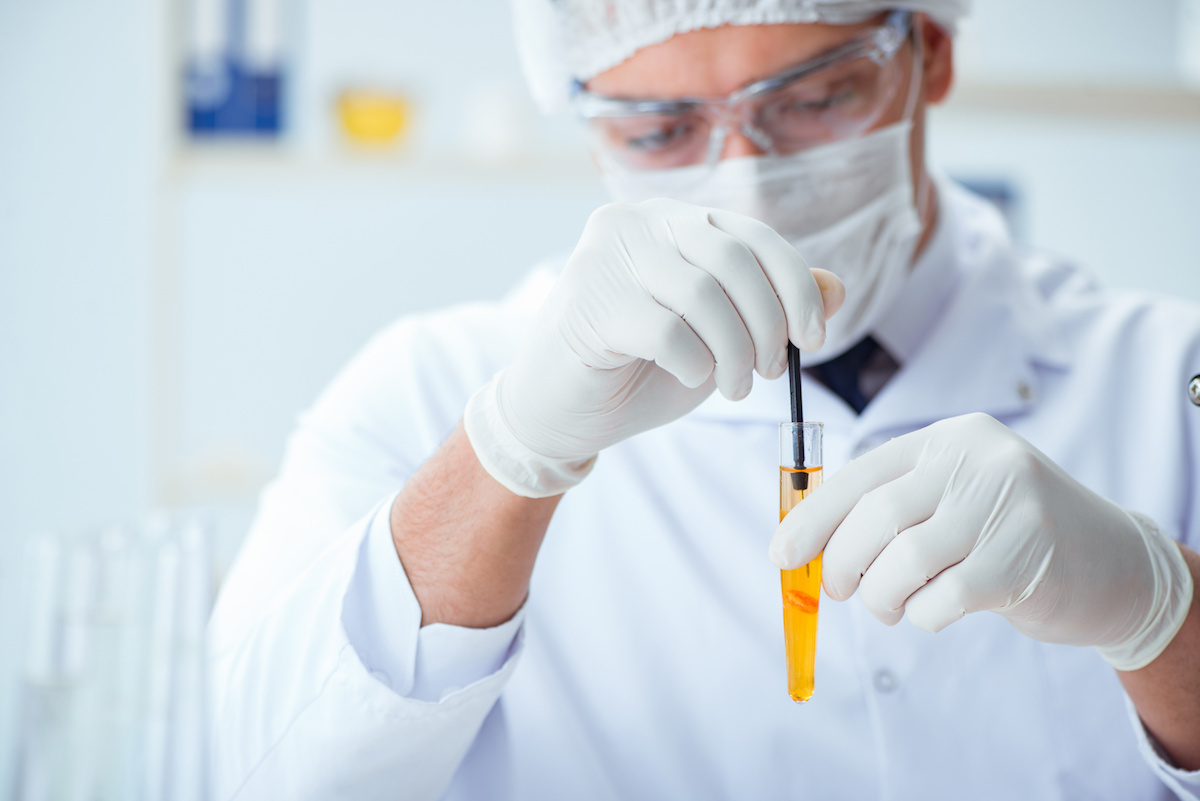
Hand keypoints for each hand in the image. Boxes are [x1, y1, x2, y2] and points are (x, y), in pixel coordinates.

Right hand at [465, 198, 843, 497]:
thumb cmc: (639, 370)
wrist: (558, 413)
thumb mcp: (719, 336)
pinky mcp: (588, 301)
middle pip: (733, 258)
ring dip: (734, 352)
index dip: (795, 286)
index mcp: (671, 220)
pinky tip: (688, 377)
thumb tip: (837, 286)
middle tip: (769, 373)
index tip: (813, 337)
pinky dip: (693, 363)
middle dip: (767, 323)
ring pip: (703, 294)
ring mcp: (606, 256)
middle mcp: (636, 222)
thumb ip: (770, 306)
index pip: (752, 235)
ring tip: (732, 387)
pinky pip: (668, 330)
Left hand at [769, 413, 1193, 670]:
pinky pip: (942, 598)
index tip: (780, 554)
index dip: (812, 518)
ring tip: (888, 606)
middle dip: (840, 563)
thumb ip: (888, 510)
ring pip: (904, 560)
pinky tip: (931, 612)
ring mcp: (1008, 506)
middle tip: (838, 591)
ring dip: (881, 597)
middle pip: (876, 517)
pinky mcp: (1026, 559)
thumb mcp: (952, 497)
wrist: (1112, 562)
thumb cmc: (1006, 533)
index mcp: (949, 438)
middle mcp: (978, 461)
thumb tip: (799, 545)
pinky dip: (922, 616)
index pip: (861, 474)